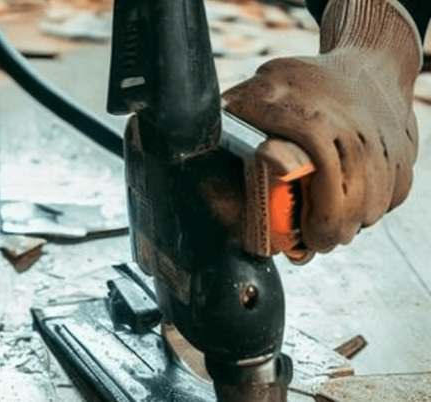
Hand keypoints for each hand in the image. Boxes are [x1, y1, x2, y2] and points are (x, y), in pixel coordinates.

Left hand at [222, 0, 420, 253]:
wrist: (369, 65)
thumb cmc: (303, 82)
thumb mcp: (257, 90)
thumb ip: (229, 120)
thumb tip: (192, 150)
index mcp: (316, 121)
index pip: (324, 184)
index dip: (317, 221)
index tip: (303, 243)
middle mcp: (358, 135)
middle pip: (352, 205)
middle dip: (330, 234)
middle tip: (312, 245)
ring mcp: (388, 147)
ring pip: (374, 207)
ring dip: (350, 225)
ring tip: (327, 231)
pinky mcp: (406, 157)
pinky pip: (393, 197)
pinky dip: (372, 209)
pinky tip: (352, 209)